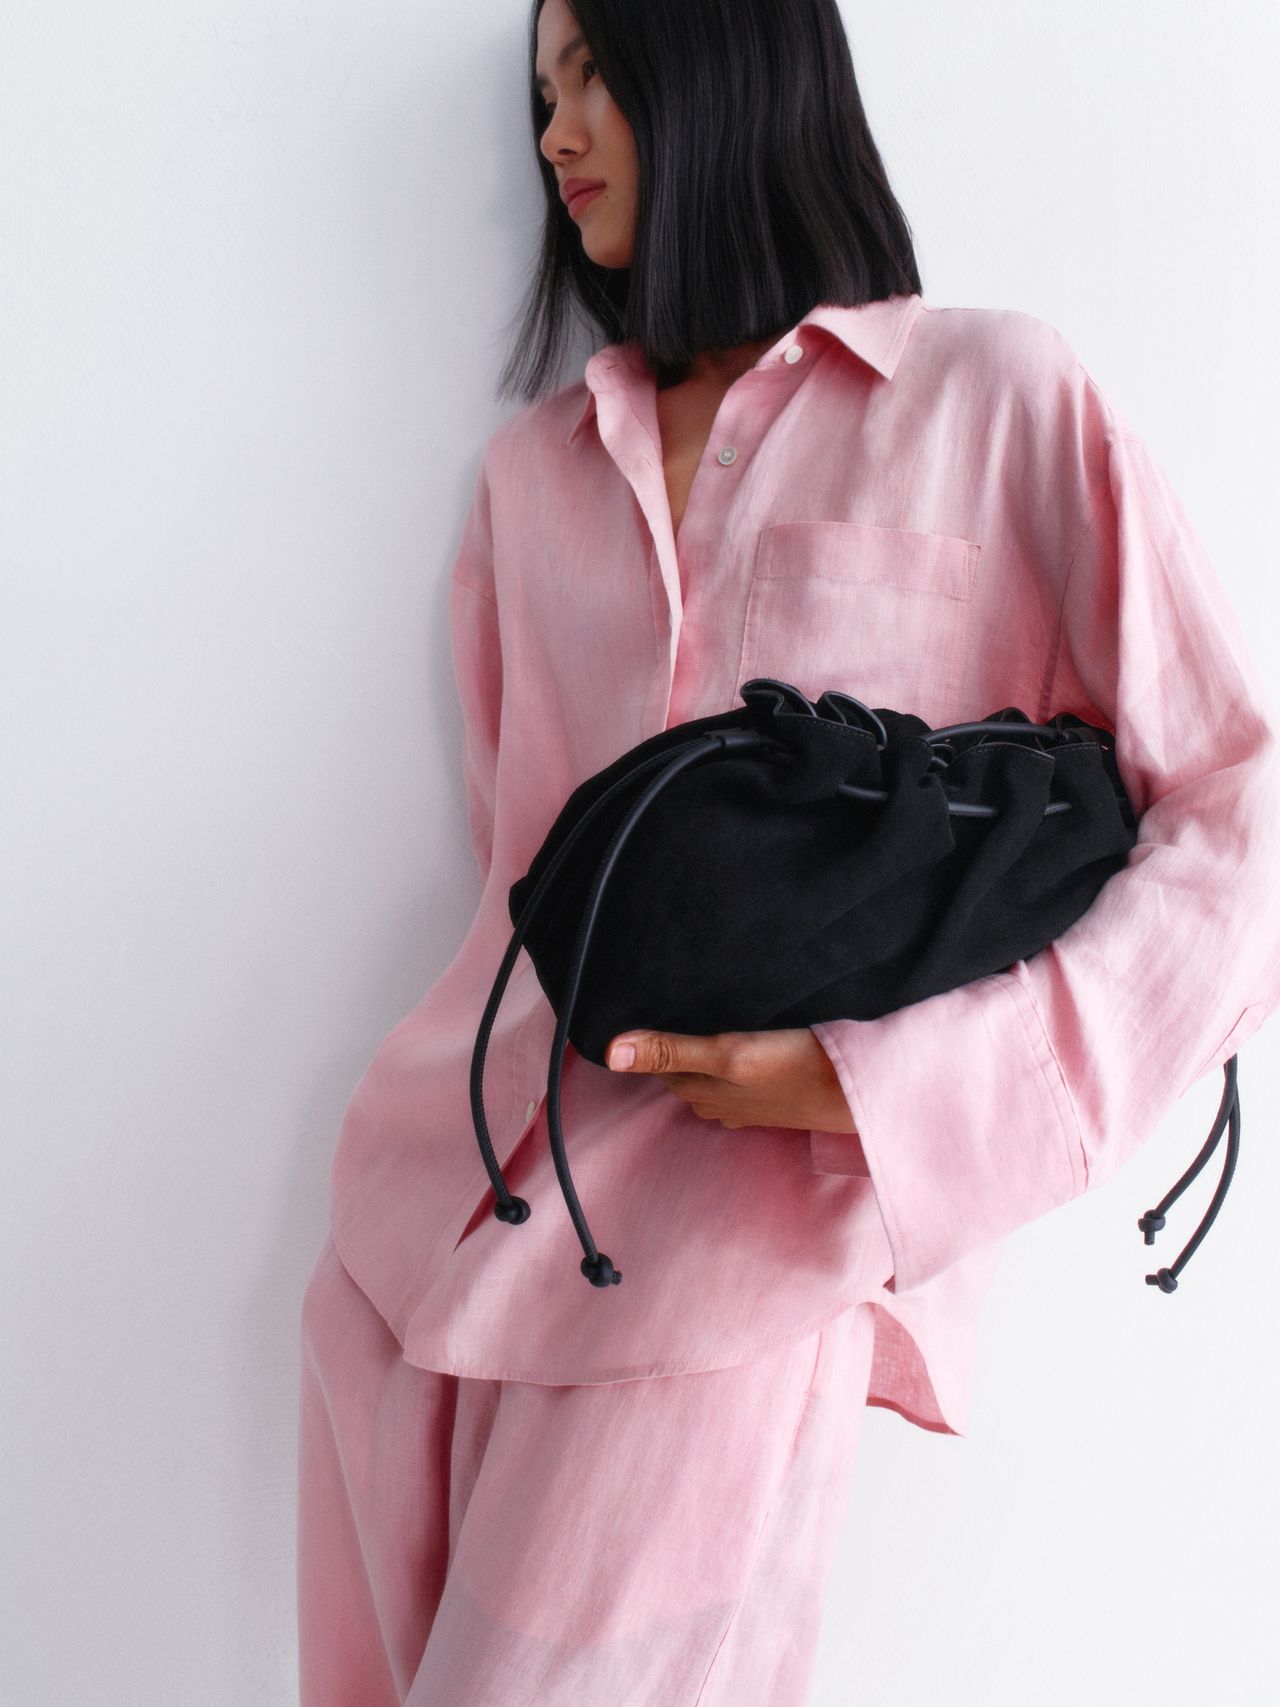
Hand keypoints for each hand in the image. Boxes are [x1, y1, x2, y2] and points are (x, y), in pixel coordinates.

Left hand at [605, 1026, 858, 1134]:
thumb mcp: (730, 1054)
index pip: (656, 1063)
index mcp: (700, 1091)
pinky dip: (731, 1056)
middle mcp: (718, 1100)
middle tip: (666, 998)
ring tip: (700, 1011)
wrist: (862, 1089)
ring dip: (701, 1047)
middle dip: (671, 1040)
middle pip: (680, 1067)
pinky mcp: (774, 1093)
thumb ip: (673, 1049)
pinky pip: (738, 1074)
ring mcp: (748, 1101)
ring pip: (709, 1071)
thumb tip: (611, 1053)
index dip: (647, 1036)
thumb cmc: (798, 1069)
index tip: (637, 1005)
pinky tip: (743, 1036)